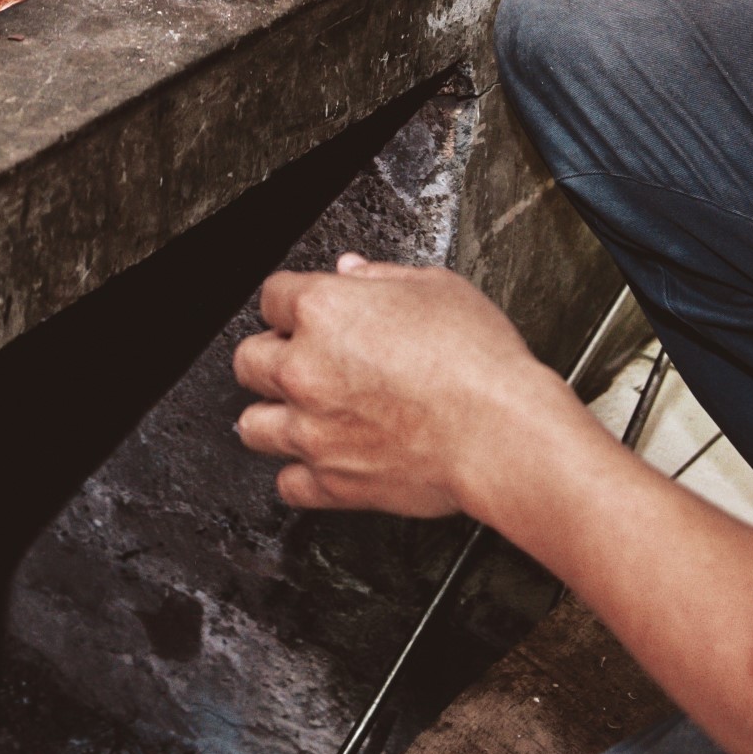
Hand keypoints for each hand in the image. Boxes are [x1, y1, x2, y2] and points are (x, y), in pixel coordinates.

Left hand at [232, 255, 580, 522]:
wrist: (504, 434)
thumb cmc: (480, 362)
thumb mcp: (437, 289)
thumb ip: (383, 276)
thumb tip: (352, 271)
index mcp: (322, 311)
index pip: (272, 297)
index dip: (292, 303)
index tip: (305, 313)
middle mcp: (303, 369)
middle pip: (248, 359)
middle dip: (273, 355)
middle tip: (303, 359)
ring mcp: (311, 430)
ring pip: (252, 424)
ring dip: (273, 414)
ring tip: (302, 411)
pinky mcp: (331, 481)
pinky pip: (288, 482)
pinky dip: (301, 473)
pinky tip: (321, 459)